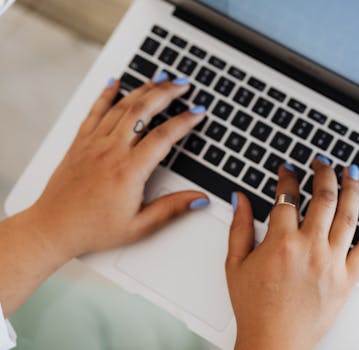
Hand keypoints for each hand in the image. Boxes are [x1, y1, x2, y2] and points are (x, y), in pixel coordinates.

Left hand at [29, 74, 207, 259]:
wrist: (52, 228)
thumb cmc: (93, 229)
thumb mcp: (140, 227)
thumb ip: (172, 209)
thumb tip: (199, 198)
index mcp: (129, 171)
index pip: (164, 136)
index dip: (185, 121)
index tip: (198, 112)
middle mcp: (111, 151)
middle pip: (143, 110)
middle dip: (166, 92)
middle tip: (182, 84)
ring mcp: (93, 144)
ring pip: (121, 106)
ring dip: (143, 89)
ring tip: (160, 78)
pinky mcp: (80, 143)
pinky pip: (94, 111)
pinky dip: (107, 94)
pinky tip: (116, 83)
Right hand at [226, 159, 358, 349]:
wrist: (274, 341)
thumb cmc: (255, 307)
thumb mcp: (236, 264)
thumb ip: (239, 227)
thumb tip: (240, 198)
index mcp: (281, 241)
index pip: (288, 195)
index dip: (287, 177)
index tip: (288, 170)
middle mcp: (310, 247)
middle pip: (324, 197)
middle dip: (323, 172)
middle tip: (322, 163)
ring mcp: (332, 262)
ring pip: (349, 214)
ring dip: (351, 188)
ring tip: (351, 172)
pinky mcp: (347, 279)